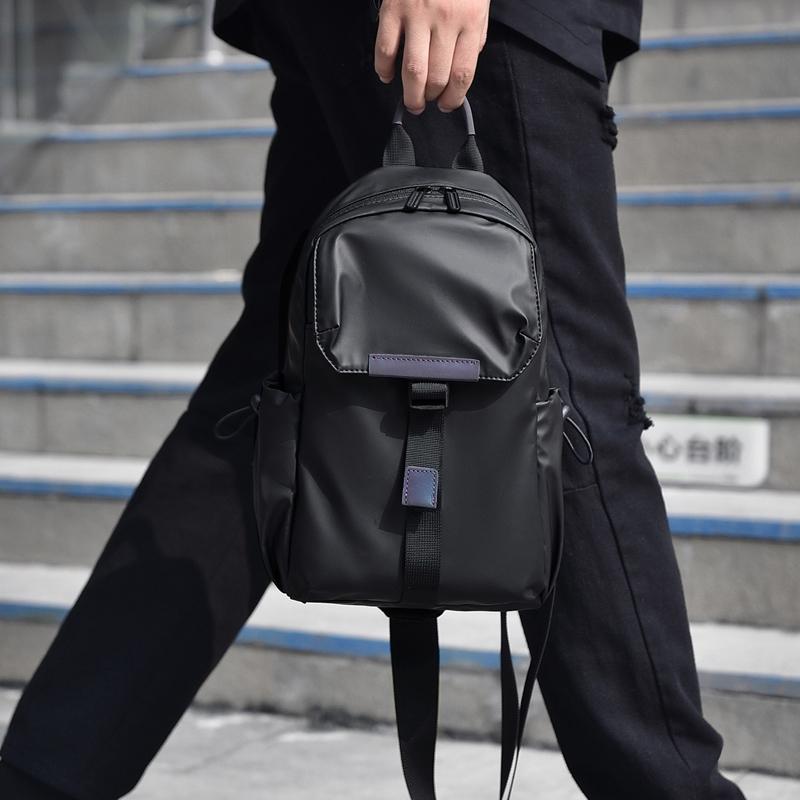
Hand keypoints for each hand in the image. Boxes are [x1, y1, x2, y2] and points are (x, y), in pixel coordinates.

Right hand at [374, 0, 489, 113]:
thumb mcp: (478, 6)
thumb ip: (472, 38)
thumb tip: (459, 73)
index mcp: (468, 20)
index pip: (462, 73)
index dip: (454, 98)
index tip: (448, 105)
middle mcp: (444, 20)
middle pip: (436, 77)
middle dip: (431, 99)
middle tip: (427, 103)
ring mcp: (416, 15)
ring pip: (412, 71)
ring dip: (410, 94)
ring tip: (412, 101)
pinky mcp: (393, 9)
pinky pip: (385, 49)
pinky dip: (384, 69)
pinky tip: (388, 75)